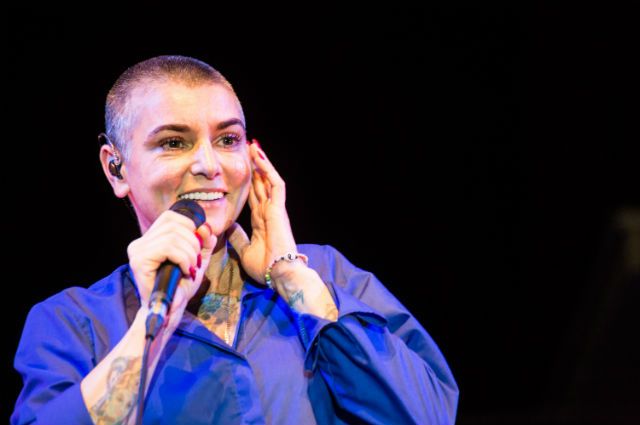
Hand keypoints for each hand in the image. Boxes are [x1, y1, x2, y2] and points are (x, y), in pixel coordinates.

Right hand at [127, 210, 215, 327]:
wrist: (167, 312)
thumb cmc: (179, 288)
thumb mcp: (196, 262)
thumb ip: (203, 245)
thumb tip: (207, 228)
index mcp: (150, 239)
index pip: (171, 217)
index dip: (189, 226)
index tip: (198, 246)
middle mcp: (139, 242)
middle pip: (174, 225)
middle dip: (193, 242)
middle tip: (196, 261)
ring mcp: (137, 251)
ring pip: (173, 236)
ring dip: (190, 253)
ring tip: (191, 269)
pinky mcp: (139, 261)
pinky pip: (168, 248)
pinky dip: (183, 258)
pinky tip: (185, 271)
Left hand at [227, 140, 297, 283]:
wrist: (279, 273)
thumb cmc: (265, 266)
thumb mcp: (245, 250)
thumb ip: (238, 238)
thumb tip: (228, 227)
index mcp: (261, 221)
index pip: (254, 196)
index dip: (249, 182)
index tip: (241, 170)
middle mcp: (269, 212)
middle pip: (261, 183)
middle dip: (254, 167)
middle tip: (247, 149)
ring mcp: (275, 208)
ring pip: (268, 179)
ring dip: (261, 162)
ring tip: (254, 146)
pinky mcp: (279, 208)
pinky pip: (275, 184)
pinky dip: (268, 169)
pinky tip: (259, 156)